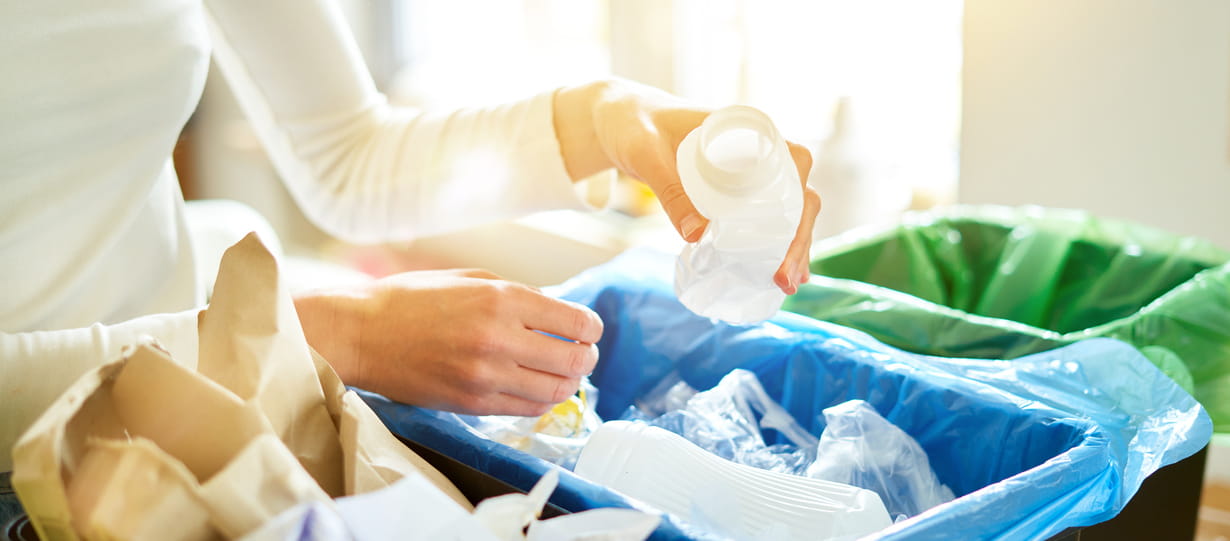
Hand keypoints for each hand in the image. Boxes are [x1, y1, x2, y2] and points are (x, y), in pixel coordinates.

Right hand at [294, 269, 602, 415]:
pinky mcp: (472, 403)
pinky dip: (541, 400)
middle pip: (575, 360)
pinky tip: (536, 387)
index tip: (587, 329)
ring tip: (563, 374)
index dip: (591, 328)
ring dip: (568, 383)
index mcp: (502, 299)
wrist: (362, 334)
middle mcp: (499, 338)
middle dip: (587, 357)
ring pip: (556, 391)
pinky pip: (527, 409)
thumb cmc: (412, 299)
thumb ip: (519, 295)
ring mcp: (486, 376)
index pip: (576, 322)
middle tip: (583, 353)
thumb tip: (560, 314)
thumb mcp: (471, 279)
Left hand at [554, 79, 821, 293]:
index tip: (789, 234)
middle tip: (784, 278)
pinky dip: (772, 245)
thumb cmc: (635, 125)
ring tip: (785, 285)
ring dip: (791, 247)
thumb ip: (669, 188)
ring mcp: (747, 174)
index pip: (795, 161)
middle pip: (796, 195)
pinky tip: (774, 275)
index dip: (800, 199)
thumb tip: (697, 236)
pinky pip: (762, 218)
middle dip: (798, 238)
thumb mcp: (647, 154)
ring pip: (785, 211)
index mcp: (747, 130)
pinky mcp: (732, 193)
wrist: (621, 122)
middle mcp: (756, 151)